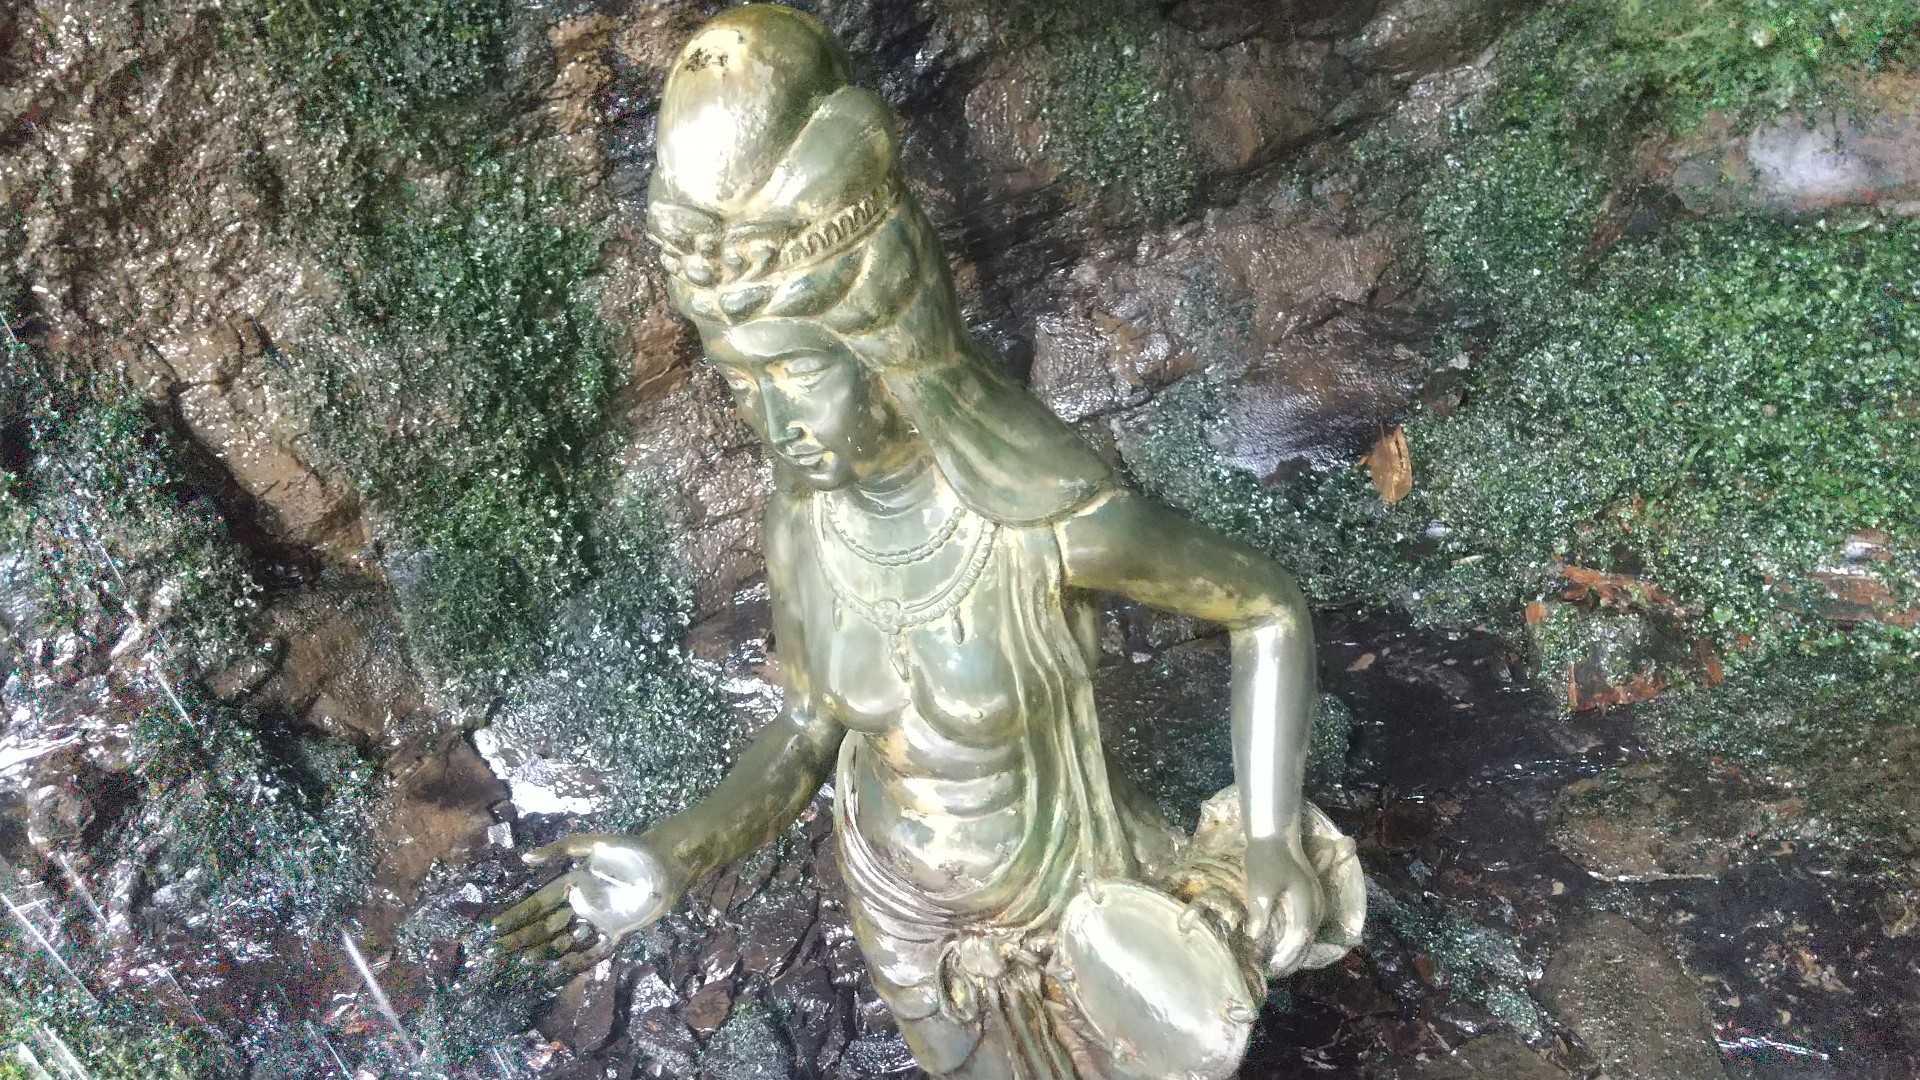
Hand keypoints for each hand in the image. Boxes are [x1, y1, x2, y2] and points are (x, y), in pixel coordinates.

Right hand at [492, 832, 687, 978]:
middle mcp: (581, 903)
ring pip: (565, 939)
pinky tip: (561, 967)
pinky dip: (578, 959)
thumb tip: (525, 858)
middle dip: (525, 936)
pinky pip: (594, 949)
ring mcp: (598, 918)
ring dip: (546, 950)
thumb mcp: (594, 844)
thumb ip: (561, 849)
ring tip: (527, 960)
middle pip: (547, 924)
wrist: (665, 862)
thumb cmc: (630, 850)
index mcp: (572, 882)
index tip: (496, 927)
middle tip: (504, 949)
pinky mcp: (616, 930)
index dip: (518, 915)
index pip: (539, 903)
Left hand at [1245, 839, 1325, 977]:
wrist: (1275, 834)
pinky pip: (1308, 924)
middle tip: (1274, 973)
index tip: (1270, 968)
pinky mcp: (1311, 896)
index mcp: (1307, 903)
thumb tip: (1256, 940)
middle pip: (1308, 939)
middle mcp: (1317, 904)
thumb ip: (1261, 915)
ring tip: (1280, 964)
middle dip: (1292, 958)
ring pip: (1309, 933)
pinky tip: (1287, 944)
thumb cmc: (1266, 859)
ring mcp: (1317, 900)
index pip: (1299, 939)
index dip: (1286, 956)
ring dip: (1296, 950)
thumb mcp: (1260, 888)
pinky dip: (1298, 938)